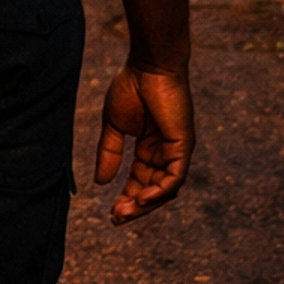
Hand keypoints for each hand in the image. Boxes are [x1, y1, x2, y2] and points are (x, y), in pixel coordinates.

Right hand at [95, 62, 193, 223]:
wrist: (148, 65)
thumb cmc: (132, 87)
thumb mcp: (114, 125)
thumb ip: (109, 152)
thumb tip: (100, 182)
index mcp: (149, 148)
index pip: (140, 181)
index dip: (126, 197)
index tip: (111, 212)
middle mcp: (165, 153)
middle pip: (153, 190)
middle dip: (135, 206)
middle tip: (116, 218)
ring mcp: (176, 151)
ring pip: (165, 189)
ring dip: (146, 204)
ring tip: (125, 212)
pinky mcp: (183, 146)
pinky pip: (174, 177)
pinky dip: (160, 191)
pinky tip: (142, 198)